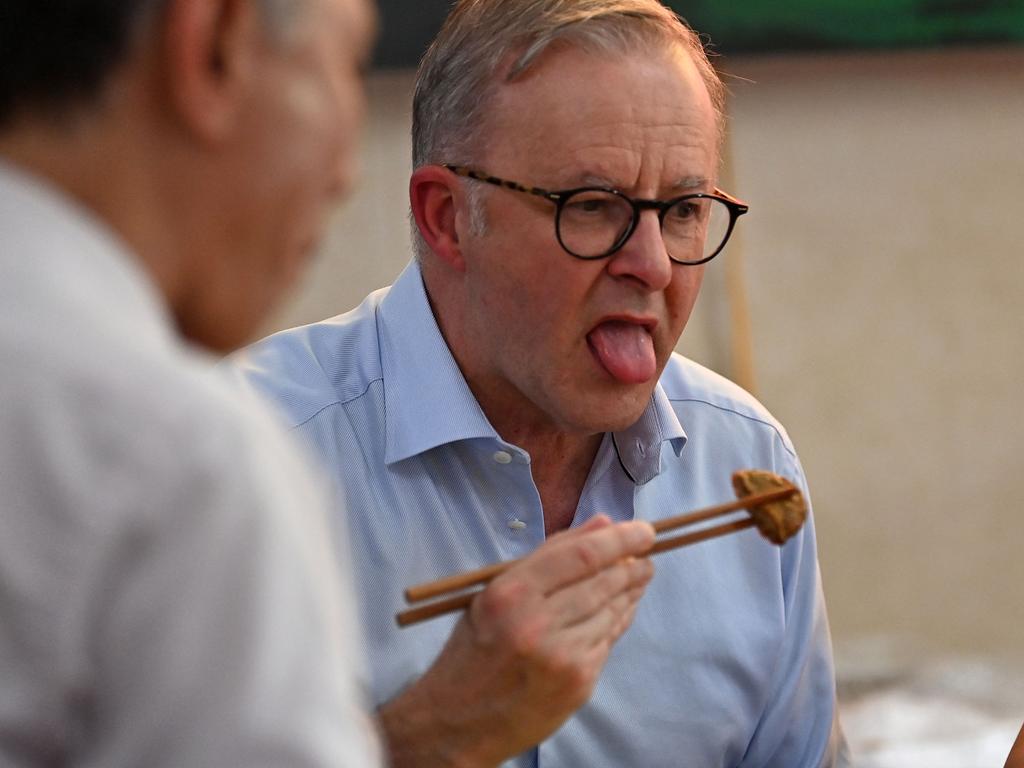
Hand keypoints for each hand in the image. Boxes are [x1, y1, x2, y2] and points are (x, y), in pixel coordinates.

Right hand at [379, 515, 655, 766]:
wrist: (458, 722)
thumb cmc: (473, 649)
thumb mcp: (494, 593)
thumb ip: (550, 555)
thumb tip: (603, 524)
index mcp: (510, 594)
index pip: (581, 556)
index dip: (620, 539)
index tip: (644, 529)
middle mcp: (537, 624)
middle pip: (604, 582)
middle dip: (633, 563)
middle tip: (647, 552)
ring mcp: (562, 657)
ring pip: (612, 610)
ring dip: (631, 589)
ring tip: (640, 574)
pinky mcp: (578, 683)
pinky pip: (609, 640)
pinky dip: (620, 618)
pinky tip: (623, 607)